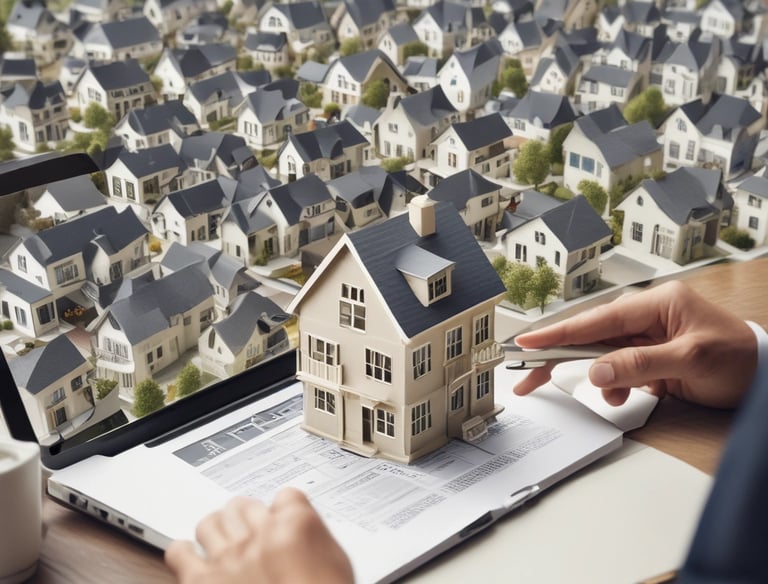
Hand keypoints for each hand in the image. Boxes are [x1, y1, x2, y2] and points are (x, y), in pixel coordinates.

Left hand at [165, 488, 353, 583]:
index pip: (285, 496)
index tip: (281, 518)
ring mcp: (228, 558)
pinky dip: (184, 552)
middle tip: (251, 531)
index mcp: (294, 525)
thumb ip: (314, 539)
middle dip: (247, 517)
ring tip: (223, 543)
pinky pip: (179, 552)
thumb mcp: (336, 563)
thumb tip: (300, 534)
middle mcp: (258, 536)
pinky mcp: (202, 582)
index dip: (282, 510)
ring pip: (210, 521)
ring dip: (218, 530)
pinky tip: (194, 559)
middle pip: (242, 504)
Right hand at [512, 281, 757, 407]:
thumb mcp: (691, 360)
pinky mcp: (650, 357)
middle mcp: (647, 317)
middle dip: (560, 357)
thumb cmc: (738, 358)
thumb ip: (640, 364)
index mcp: (657, 304)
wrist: (766, 375)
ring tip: (611, 398)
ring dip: (597, 378)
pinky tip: (623, 396)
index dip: (558, 333)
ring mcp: (648, 337)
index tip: (527, 342)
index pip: (597, 319)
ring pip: (602, 356)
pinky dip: (615, 385)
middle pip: (591, 336)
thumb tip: (596, 372)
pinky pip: (618, 369)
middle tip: (528, 376)